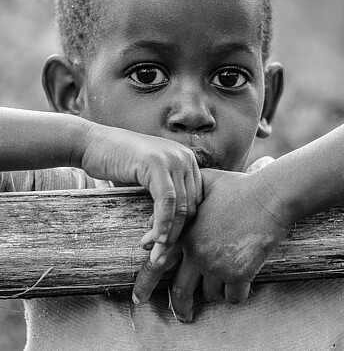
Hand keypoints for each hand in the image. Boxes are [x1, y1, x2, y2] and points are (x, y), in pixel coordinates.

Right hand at [80, 123, 200, 265]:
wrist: (90, 144)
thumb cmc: (117, 165)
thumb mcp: (148, 180)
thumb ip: (165, 196)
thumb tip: (175, 231)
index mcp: (187, 161)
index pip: (195, 201)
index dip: (183, 227)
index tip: (167, 246)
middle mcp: (185, 158)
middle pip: (191, 206)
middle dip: (177, 235)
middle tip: (159, 256)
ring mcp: (173, 158)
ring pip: (180, 207)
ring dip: (168, 235)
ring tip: (153, 254)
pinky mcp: (157, 163)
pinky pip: (167, 201)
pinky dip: (162, 224)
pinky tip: (154, 240)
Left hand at [133, 157, 290, 320]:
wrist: (270, 196)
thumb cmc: (238, 187)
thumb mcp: (204, 185)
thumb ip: (179, 202)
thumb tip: (153, 223)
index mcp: (185, 234)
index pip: (156, 264)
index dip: (145, 283)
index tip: (140, 298)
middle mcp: (197, 253)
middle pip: (181, 292)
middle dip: (180, 307)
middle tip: (183, 315)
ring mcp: (218, 265)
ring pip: (210, 294)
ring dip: (215, 291)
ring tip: (223, 281)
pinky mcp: (240, 274)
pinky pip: (234, 297)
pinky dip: (237, 294)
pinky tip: (241, 286)